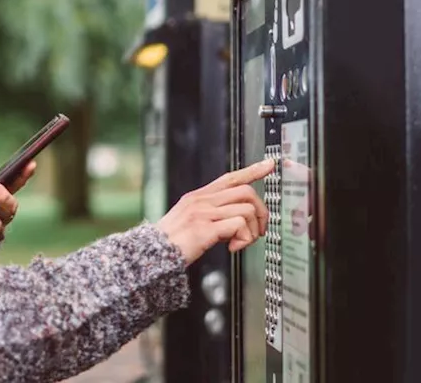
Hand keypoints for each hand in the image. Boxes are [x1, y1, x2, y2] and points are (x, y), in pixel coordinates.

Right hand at [157, 158, 274, 264]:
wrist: (151, 256)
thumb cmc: (172, 242)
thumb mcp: (191, 220)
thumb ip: (212, 214)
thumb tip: (237, 220)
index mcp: (199, 196)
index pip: (230, 177)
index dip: (252, 170)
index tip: (269, 164)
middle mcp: (201, 200)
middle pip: (246, 192)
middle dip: (261, 212)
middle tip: (258, 230)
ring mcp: (203, 213)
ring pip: (246, 209)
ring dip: (251, 231)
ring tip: (240, 243)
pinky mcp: (205, 228)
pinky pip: (238, 225)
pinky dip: (243, 240)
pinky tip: (232, 248)